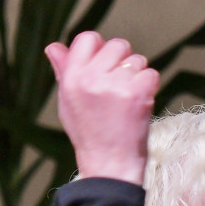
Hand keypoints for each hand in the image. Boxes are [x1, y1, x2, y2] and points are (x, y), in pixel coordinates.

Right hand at [45, 31, 158, 183]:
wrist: (109, 166)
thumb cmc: (89, 135)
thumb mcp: (68, 103)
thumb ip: (63, 72)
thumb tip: (54, 47)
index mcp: (71, 79)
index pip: (88, 38)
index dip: (99, 50)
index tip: (103, 68)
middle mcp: (90, 78)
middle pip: (117, 45)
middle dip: (122, 62)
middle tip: (117, 90)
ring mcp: (114, 85)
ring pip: (137, 60)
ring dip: (136, 77)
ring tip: (125, 102)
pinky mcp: (136, 93)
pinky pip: (150, 74)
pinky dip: (149, 88)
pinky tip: (137, 107)